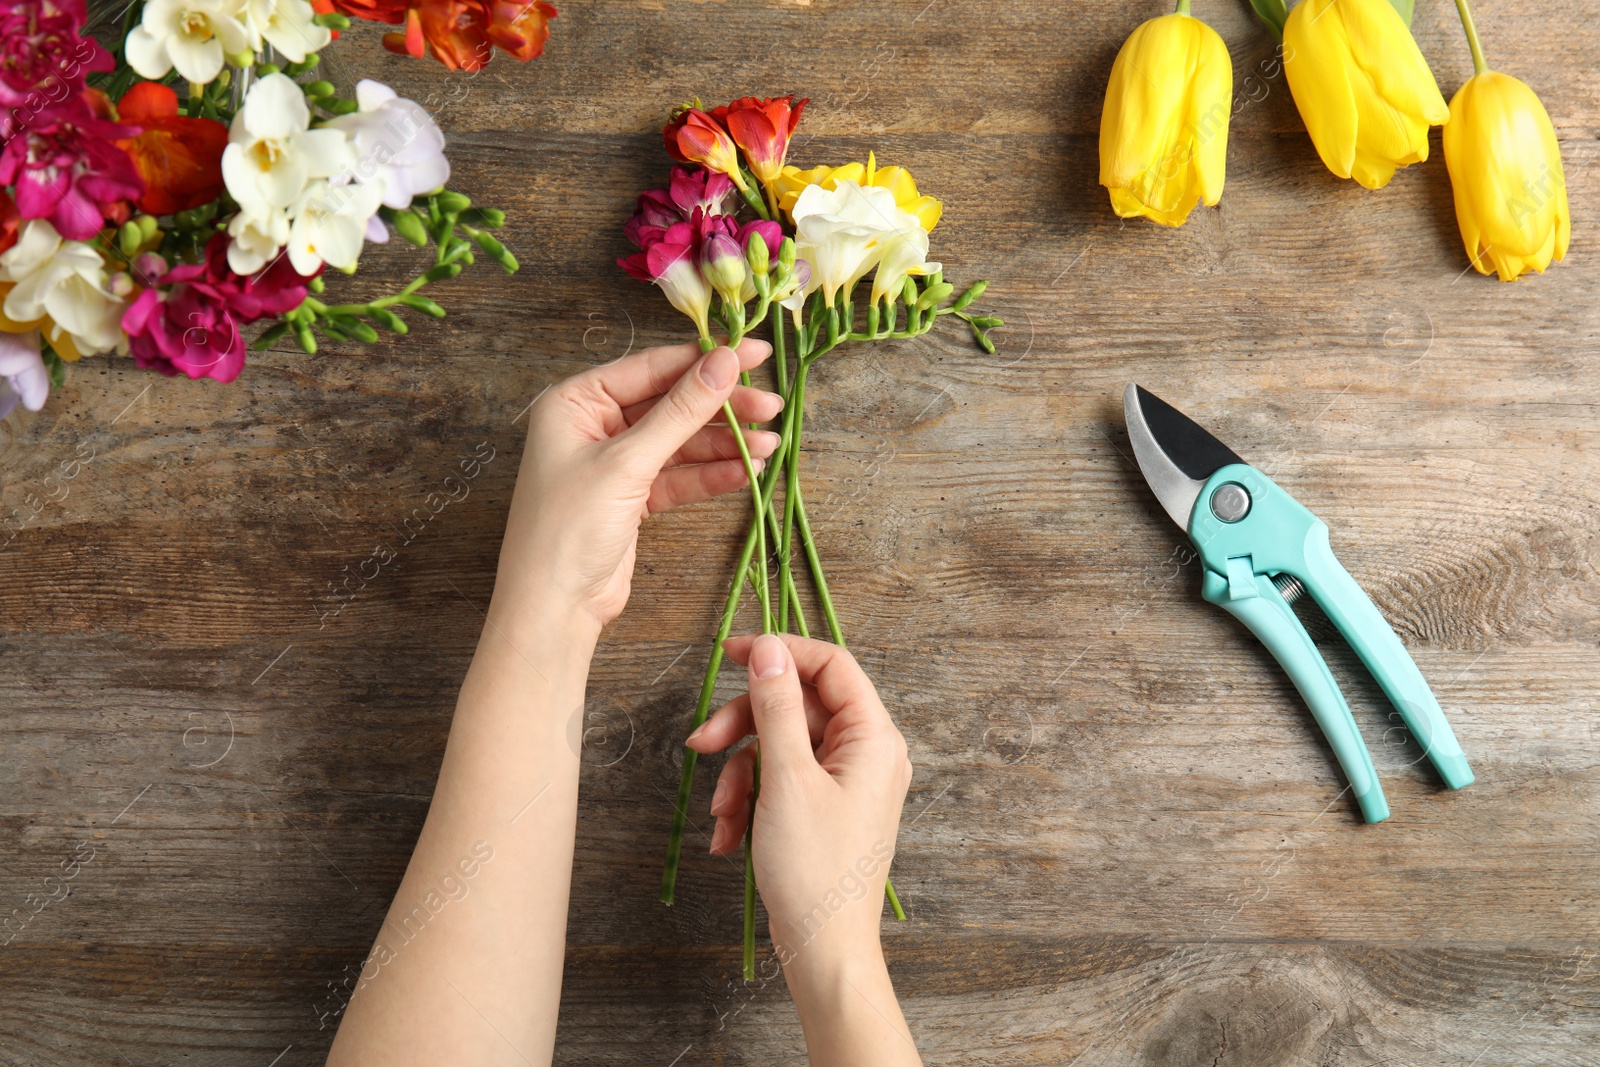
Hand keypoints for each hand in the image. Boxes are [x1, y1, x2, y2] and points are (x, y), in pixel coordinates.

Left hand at [495, 339, 781, 629]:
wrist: (554, 607)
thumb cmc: (567, 529)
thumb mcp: (626, 462)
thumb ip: (680, 412)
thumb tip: (724, 363)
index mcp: (575, 401)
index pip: (652, 368)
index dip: (706, 360)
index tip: (756, 353)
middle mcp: (593, 425)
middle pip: (670, 403)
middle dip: (722, 408)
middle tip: (771, 405)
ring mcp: (614, 462)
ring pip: (680, 441)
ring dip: (725, 443)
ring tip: (769, 445)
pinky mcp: (632, 496)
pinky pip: (680, 475)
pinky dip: (713, 474)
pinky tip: (748, 470)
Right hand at [686, 633, 912, 973]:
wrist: (823, 948)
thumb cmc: (814, 869)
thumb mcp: (786, 778)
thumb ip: (775, 706)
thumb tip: (768, 649)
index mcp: (873, 737)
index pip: (830, 664)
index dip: (780, 651)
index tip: (731, 653)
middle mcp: (866, 752)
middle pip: (796, 706)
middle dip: (744, 726)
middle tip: (701, 743)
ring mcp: (846, 781)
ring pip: (781, 745)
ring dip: (740, 773)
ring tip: (720, 811)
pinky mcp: (824, 807)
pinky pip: (782, 780)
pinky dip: (750, 799)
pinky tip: (728, 834)